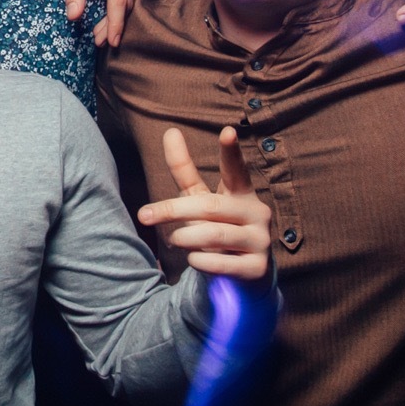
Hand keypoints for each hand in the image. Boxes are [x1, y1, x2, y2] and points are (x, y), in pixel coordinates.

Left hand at [137, 127, 272, 280]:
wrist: (242, 274)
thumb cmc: (217, 227)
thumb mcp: (199, 198)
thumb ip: (185, 169)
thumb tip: (170, 131)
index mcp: (242, 193)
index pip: (236, 170)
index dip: (231, 153)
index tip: (227, 131)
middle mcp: (257, 213)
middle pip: (210, 206)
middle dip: (173, 211)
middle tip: (144, 215)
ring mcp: (261, 240)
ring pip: (214, 234)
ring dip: (185, 238)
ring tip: (174, 240)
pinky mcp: (258, 268)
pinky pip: (220, 263)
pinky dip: (199, 261)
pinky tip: (194, 259)